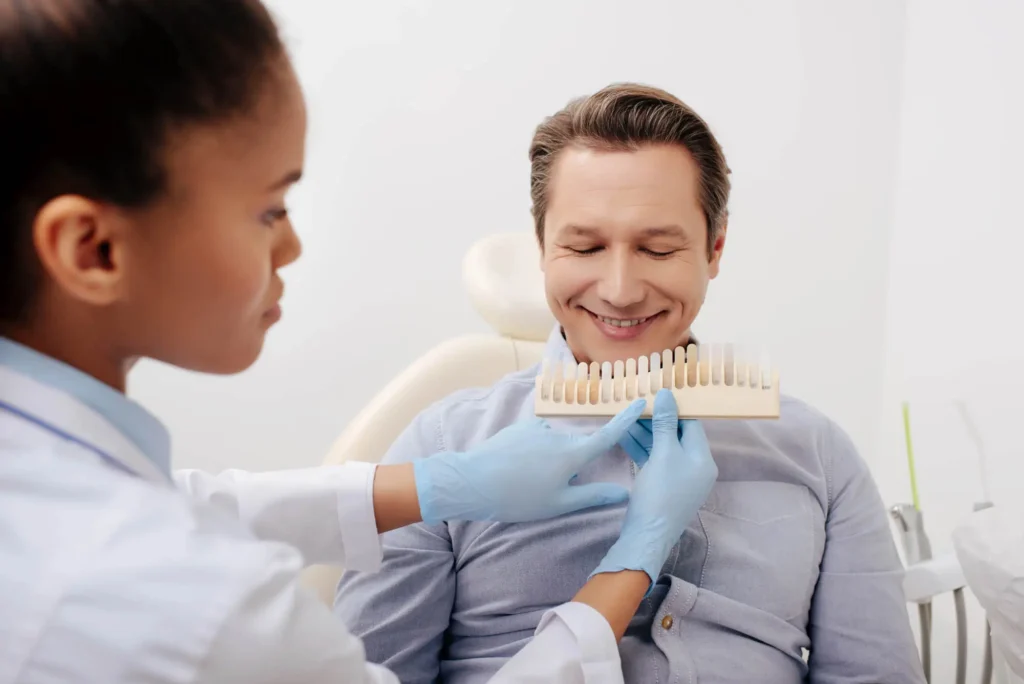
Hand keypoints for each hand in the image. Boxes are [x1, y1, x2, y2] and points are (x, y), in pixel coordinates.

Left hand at [414, 399, 645, 523]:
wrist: (473, 482)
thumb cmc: (519, 499)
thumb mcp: (559, 504)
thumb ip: (594, 496)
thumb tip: (625, 493)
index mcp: (573, 454)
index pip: (607, 434)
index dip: (625, 418)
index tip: (639, 400)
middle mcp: (558, 435)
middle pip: (576, 447)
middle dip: (569, 466)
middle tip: (546, 489)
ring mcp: (537, 429)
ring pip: (554, 445)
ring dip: (549, 460)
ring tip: (526, 482)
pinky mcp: (519, 428)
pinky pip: (535, 440)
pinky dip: (532, 453)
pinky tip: (515, 469)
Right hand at [593, 389, 717, 584]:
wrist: (646, 536)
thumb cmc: (660, 493)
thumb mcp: (663, 454)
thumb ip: (665, 423)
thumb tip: (667, 394)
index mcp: (703, 459)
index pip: (692, 424)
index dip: (674, 408)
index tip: (655, 394)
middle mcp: (695, 467)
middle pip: (676, 434)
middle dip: (655, 419)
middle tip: (636, 404)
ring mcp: (678, 477)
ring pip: (662, 447)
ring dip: (644, 432)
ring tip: (625, 415)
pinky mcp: (662, 485)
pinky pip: (654, 460)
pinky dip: (640, 448)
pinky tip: (622, 435)